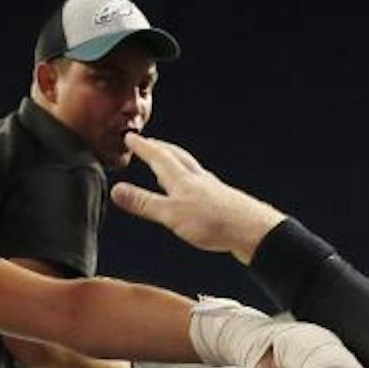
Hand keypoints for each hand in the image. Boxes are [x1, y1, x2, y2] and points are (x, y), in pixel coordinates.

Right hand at [111, 134, 286, 262]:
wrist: (251, 229)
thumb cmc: (214, 222)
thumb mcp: (170, 214)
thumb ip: (144, 203)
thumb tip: (117, 190)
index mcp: (181, 178)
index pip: (158, 156)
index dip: (143, 146)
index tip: (131, 137)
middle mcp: (197, 177)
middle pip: (176, 155)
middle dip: (159, 147)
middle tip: (149, 142)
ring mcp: (210, 187)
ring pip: (189, 166)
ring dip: (174, 160)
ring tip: (166, 162)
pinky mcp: (221, 199)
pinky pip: (200, 180)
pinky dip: (189, 177)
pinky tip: (192, 188)